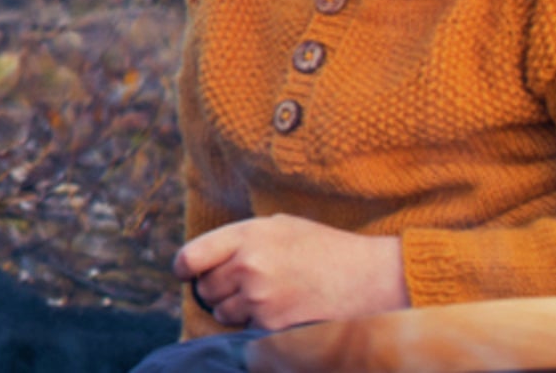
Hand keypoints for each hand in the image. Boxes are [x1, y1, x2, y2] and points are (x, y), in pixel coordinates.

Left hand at [177, 215, 407, 331]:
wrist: (370, 277)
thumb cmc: (324, 248)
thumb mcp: (279, 226)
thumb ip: (239, 239)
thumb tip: (204, 258)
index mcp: (245, 236)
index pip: (189, 257)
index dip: (185, 269)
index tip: (188, 273)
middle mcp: (247, 266)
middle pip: (205, 288)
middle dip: (217, 288)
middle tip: (244, 284)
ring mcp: (259, 298)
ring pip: (222, 312)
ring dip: (236, 308)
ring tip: (267, 296)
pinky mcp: (272, 325)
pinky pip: (246, 328)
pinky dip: (257, 324)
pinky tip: (281, 310)